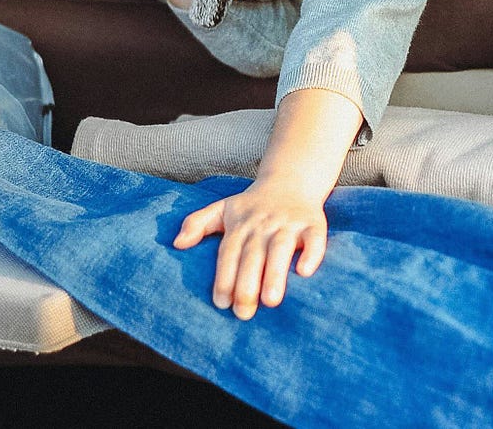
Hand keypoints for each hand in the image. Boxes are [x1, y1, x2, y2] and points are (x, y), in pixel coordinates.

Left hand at [174, 177, 328, 320]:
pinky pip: (315, 238)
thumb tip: (177, 244)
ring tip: (271, 302)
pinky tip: (305, 272)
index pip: (229, 252)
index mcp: (240, 224)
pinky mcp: (313, 222)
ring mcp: (288, 223)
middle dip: (247, 284)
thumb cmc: (252, 204)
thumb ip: (197, 223)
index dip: (224, 277)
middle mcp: (263, 224)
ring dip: (275, 273)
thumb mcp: (222, 208)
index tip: (221, 303)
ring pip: (281, 248)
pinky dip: (312, 253)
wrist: (291, 179)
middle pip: (253, 254)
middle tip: (244, 313)